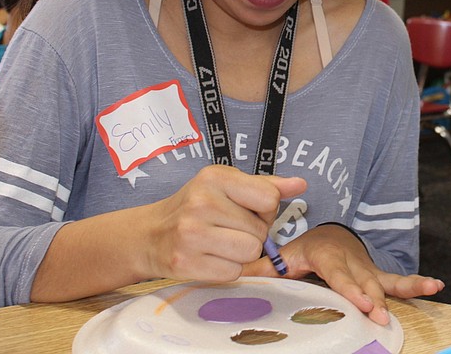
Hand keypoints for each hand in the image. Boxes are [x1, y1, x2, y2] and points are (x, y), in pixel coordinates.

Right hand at [141, 164, 305, 281]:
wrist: (150, 234)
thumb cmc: (196, 207)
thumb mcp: (228, 185)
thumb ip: (267, 185)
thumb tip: (300, 184)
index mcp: (215, 177)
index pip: (269, 198)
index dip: (265, 209)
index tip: (247, 209)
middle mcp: (201, 202)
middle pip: (261, 230)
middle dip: (252, 233)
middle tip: (228, 228)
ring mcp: (191, 234)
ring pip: (250, 252)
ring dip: (242, 253)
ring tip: (221, 242)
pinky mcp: (185, 263)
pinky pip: (233, 273)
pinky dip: (227, 269)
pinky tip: (210, 256)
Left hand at [244, 224, 443, 324]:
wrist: (325, 234)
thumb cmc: (301, 248)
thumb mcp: (280, 253)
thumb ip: (262, 265)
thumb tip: (239, 272)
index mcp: (324, 253)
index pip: (338, 272)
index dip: (349, 287)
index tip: (361, 302)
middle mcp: (350, 259)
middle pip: (364, 281)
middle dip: (373, 298)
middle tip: (380, 315)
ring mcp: (365, 267)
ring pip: (383, 280)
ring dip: (403, 288)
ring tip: (427, 289)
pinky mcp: (375, 274)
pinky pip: (396, 280)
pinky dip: (416, 283)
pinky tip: (435, 285)